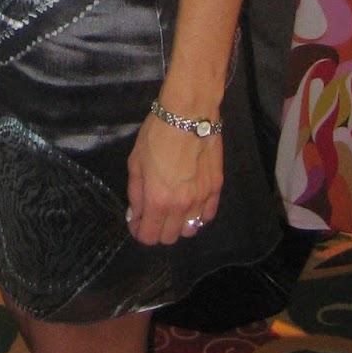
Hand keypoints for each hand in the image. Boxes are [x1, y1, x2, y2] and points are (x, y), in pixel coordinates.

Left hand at [126, 112, 221, 245]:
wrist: (189, 114)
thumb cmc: (157, 134)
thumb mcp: (135, 162)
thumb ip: (135, 193)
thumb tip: (135, 214)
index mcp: (157, 200)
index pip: (149, 236)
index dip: (139, 232)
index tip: (136, 223)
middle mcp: (181, 206)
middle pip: (169, 237)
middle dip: (157, 230)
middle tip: (152, 215)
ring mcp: (201, 199)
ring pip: (190, 230)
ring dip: (178, 225)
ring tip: (172, 210)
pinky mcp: (216, 189)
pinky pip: (207, 216)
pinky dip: (197, 217)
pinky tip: (190, 205)